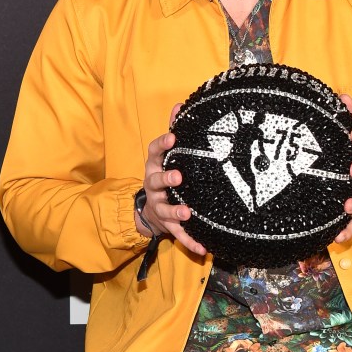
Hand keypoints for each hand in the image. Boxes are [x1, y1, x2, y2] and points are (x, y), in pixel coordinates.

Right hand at [135, 103, 206, 256]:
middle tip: (179, 177)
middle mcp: (154, 186)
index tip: (174, 138)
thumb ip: (173, 131)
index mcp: (154, 166)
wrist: (149, 213)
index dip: (162, 145)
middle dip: (166, 179)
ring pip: (165, 209)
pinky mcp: (167, 225)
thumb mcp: (165, 155)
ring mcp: (159, 206)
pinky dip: (190, 242)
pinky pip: (179, 234)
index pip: (154, 152)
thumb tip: (181, 104)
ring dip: (176, 211)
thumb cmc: (164, 176)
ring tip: (188, 212)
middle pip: (156, 181)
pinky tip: (203, 248)